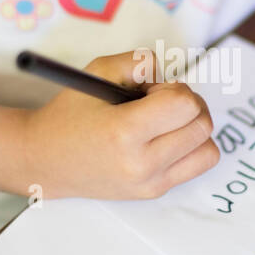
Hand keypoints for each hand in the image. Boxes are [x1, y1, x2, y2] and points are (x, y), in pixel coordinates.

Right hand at [20, 51, 219, 200]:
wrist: (45, 160)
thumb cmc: (71, 114)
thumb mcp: (97, 72)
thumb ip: (138, 62)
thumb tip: (169, 74)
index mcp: (125, 132)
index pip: (184, 104)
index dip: (173, 88)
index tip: (150, 91)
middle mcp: (141, 163)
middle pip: (201, 125)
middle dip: (187, 104)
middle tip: (157, 104)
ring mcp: (150, 183)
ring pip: (208, 149)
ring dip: (194, 128)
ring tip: (164, 123)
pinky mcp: (154, 192)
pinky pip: (197, 165)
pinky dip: (190, 147)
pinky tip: (163, 140)